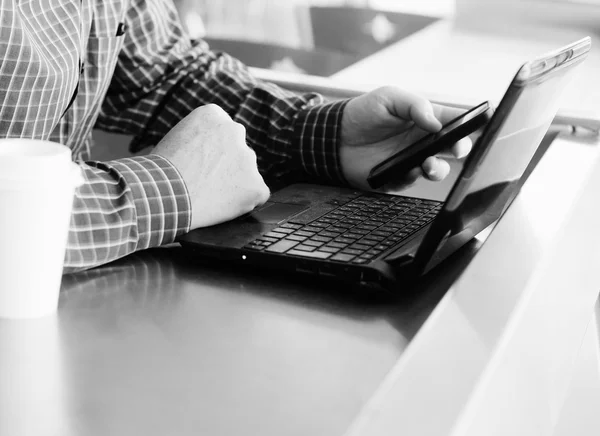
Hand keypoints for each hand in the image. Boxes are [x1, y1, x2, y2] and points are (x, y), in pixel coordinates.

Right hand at [153, 104, 269, 228]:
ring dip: (234, 184)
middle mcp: (235, 130)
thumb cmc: (160, 172)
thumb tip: (210, 152)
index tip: (201, 163)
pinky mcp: (256, 185)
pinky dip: (244, 203)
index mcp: (213, 115)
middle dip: (227, 166)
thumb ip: (200, 138)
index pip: (223, 133)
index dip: (212, 152)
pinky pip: (257, 195)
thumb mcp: (176, 138)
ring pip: (247, 173)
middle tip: (205, 182)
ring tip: (208, 195)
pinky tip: (222, 206)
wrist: (163, 195)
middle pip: (237, 151)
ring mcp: (248, 158)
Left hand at [339, 86, 472, 190]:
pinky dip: (413, 177)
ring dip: (439, 169)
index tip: (478, 127)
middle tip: (456, 148)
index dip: (471, 124)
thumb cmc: (362, 112)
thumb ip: (414, 105)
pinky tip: (410, 170)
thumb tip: (436, 122)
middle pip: (453, 148)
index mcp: (425, 119)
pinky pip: (411, 181)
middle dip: (460, 149)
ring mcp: (411, 160)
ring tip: (430, 164)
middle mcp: (423, 141)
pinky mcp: (396, 177)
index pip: (455, 121)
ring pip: (437, 169)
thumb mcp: (388, 97)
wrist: (333, 136)